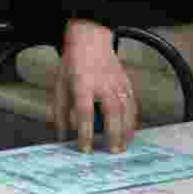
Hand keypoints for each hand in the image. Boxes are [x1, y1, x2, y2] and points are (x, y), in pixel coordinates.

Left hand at [53, 19, 137, 152]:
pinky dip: (133, 120)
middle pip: (111, 110)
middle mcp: (102, 83)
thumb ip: (60, 112)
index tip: (85, 148)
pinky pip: (133, 104)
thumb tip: (61, 136)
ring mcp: (117, 82)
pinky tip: (130, 132)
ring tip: (122, 146)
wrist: (90, 42)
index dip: (85, 131)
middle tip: (111, 151)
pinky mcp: (126, 82)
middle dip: (113, 132)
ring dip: (126, 129)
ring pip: (126, 108)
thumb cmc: (73, 66)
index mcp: (82, 83)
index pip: (84, 111)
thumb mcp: (60, 86)